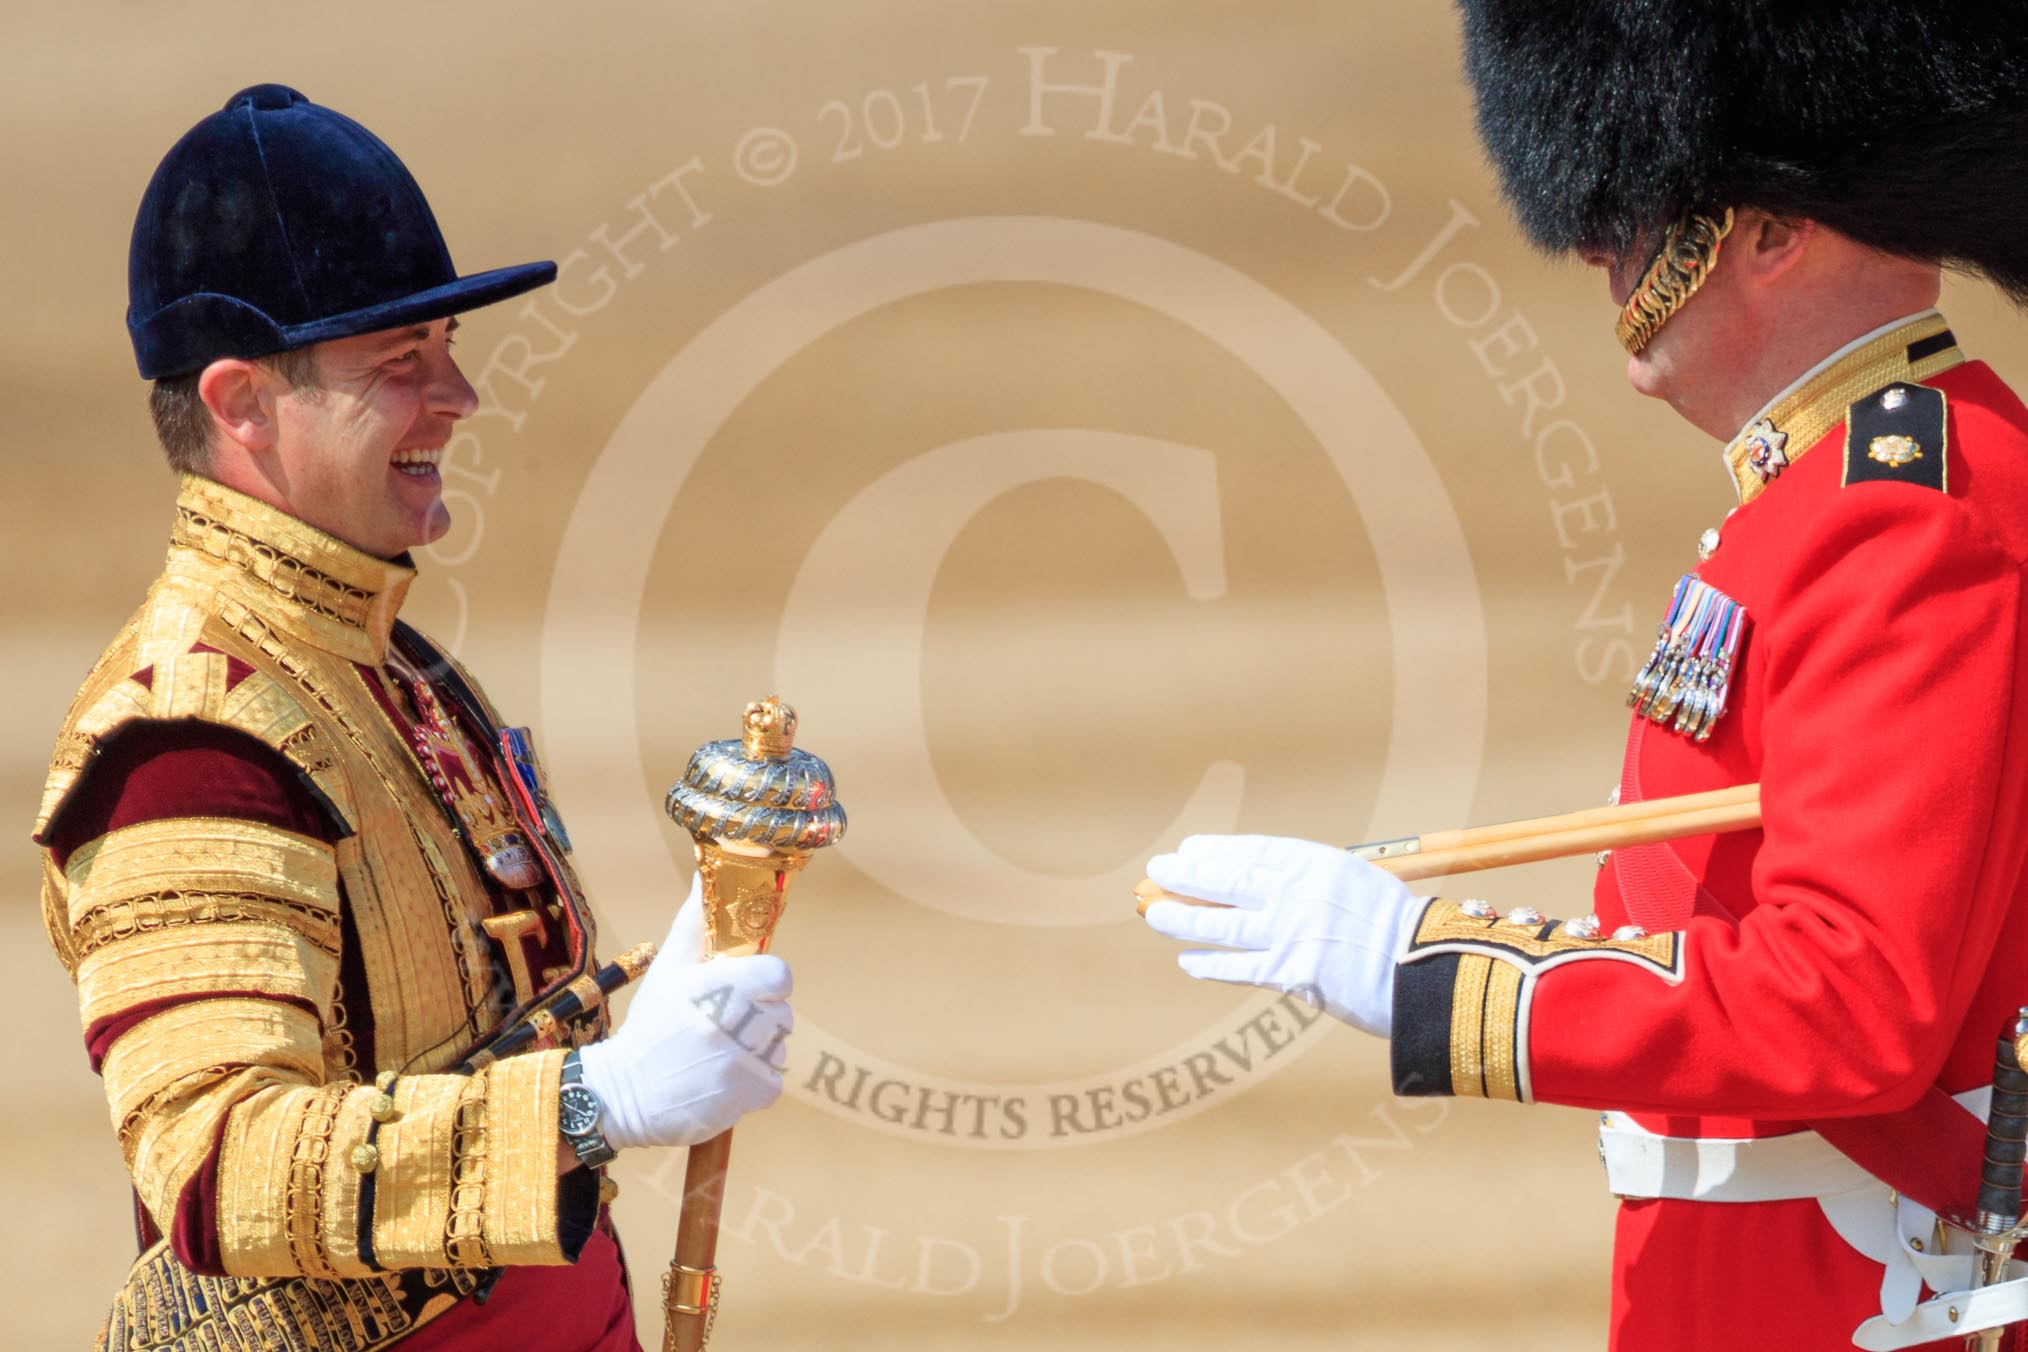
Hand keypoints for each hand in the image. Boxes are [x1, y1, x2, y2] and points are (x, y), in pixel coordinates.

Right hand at [577, 876, 792, 1149]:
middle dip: (759, 1017)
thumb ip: (695, 922)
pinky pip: (773, 1082)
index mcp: (720, 986)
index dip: (766, 983)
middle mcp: (735, 1024)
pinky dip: (754, 1084)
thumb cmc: (650, 1025)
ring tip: (717, 1054)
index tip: (744, 991)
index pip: (780, 976)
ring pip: (778, 1048)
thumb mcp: (667, 969)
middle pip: (783, 1013)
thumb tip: (706, 874)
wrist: (623, 1094)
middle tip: (723, 1025)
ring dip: (757, 1051)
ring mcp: (743, 1064)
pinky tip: (722, 1080)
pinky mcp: (747, 1097)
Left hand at [1142, 834, 1422, 1036]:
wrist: (1428, 971)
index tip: (1190, 848)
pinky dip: (1210, 964)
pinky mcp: (1293, 971)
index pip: (1255, 851)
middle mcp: (1301, 892)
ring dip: (1184, 918)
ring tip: (1155, 914)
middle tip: (1158, 871)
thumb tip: (1266, 889)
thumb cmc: (1402, 933)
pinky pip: (1239, 966)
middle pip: (1230, 880)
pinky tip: (1188, 960)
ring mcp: (1293, 931)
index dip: (1217, 850)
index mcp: (1320, 864)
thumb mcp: (1359, 888)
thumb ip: (1315, 886)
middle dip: (1188, 874)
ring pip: (1223, 922)